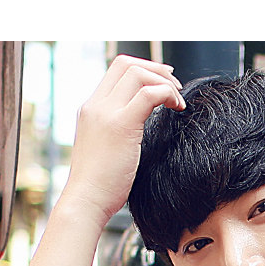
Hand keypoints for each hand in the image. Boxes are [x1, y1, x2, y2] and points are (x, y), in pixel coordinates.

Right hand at [62, 55, 184, 225]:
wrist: (86, 201)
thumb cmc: (99, 186)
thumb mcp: (105, 150)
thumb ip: (118, 133)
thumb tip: (139, 133)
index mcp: (91, 109)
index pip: (116, 71)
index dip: (143, 70)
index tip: (163, 84)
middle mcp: (95, 105)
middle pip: (126, 64)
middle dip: (156, 69)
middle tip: (176, 86)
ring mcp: (106, 113)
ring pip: (138, 74)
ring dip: (164, 83)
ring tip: (178, 102)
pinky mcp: (121, 125)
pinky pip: (148, 94)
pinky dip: (167, 95)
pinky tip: (178, 110)